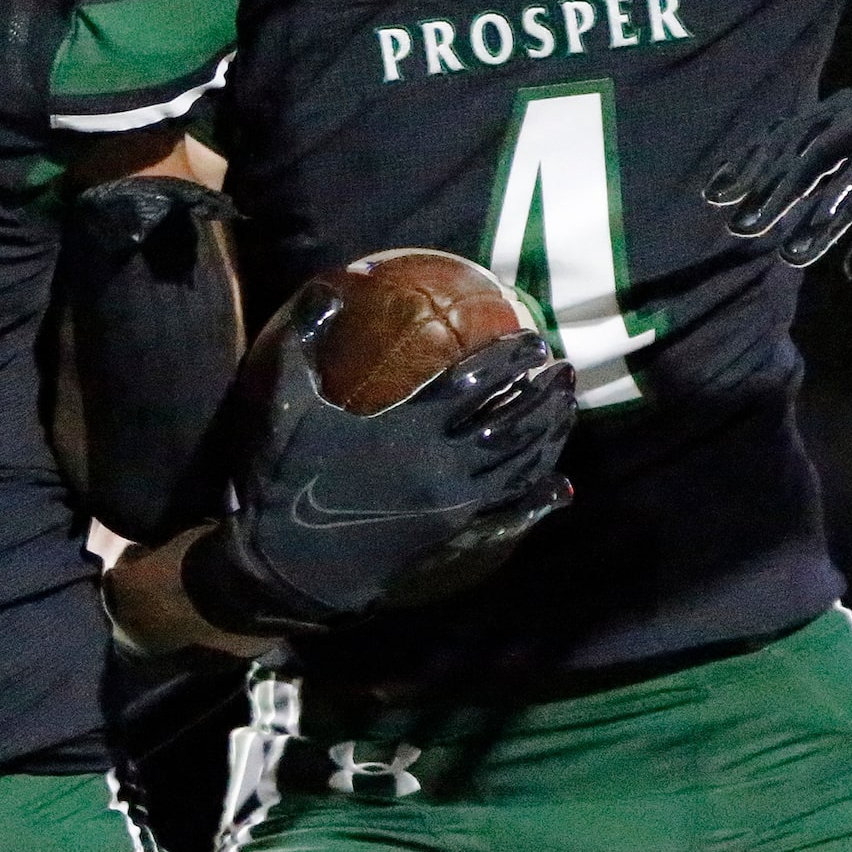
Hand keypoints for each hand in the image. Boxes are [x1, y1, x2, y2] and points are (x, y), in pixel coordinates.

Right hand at [181, 285, 575, 635]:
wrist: (287, 564)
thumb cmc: (286, 477)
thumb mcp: (283, 401)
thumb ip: (302, 337)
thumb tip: (328, 288)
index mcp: (408, 427)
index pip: (475, 383)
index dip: (509, 359)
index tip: (534, 339)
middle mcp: (440, 465)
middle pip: (511, 424)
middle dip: (544, 394)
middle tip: (566, 368)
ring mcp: (449, 503)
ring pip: (517, 465)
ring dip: (549, 434)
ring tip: (569, 408)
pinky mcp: (448, 533)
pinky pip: (506, 508)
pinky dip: (535, 490)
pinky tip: (557, 480)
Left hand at [705, 86, 851, 281]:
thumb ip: (812, 164)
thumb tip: (748, 195)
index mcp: (847, 106)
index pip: (789, 133)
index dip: (752, 163)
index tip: (716, 197)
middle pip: (816, 155)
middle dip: (776, 192)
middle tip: (742, 229)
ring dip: (823, 220)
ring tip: (792, 256)